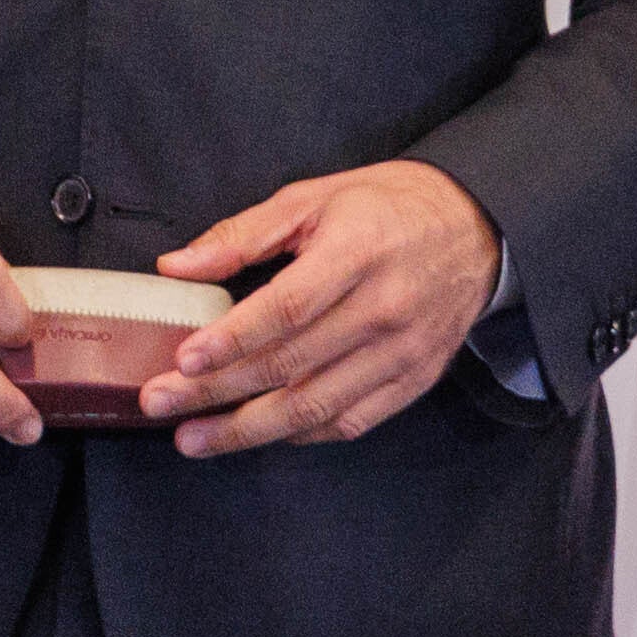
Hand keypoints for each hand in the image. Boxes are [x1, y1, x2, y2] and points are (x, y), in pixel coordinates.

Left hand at [142, 162, 505, 457]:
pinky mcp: (414, 381)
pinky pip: (349, 421)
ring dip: (247, 430)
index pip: (287, 308)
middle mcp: (385, 309)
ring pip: (316, 406)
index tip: (183, 360)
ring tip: (194, 438)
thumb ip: (243, 234)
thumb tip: (177, 266)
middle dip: (216, 391)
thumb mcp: (313, 198)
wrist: (476, 229)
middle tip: (160, 404)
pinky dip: (298, 434)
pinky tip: (257, 434)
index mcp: (358, 252)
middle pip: (290, 365)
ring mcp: (403, 353)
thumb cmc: (387, 208)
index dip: (232, 339)